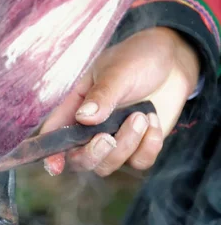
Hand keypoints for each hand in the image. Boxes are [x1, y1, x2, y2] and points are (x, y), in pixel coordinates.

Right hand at [40, 27, 200, 176]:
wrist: (175, 59)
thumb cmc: (139, 58)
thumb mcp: (118, 71)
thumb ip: (102, 95)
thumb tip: (84, 118)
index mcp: (76, 107)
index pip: (55, 133)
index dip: (50, 152)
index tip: (54, 166)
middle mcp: (91, 129)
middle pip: (80, 159)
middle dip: (93, 154)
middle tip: (108, 137)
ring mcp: (115, 139)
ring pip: (108, 164)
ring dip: (126, 145)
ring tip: (141, 116)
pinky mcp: (139, 146)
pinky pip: (139, 162)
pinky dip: (149, 146)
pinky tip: (153, 121)